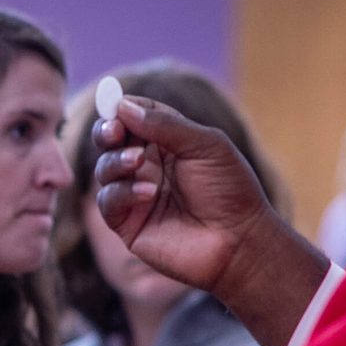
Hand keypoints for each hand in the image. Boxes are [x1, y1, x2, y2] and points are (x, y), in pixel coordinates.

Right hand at [91, 97, 276, 296]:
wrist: (240, 241)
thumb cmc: (230, 190)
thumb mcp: (205, 145)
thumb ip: (165, 124)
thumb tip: (122, 105)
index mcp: (167, 143)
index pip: (133, 117)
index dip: (121, 109)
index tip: (116, 104)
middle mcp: (148, 167)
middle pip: (111, 140)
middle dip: (107, 132)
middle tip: (114, 131)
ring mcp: (136, 196)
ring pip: (104, 169)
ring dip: (116, 161)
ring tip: (137, 161)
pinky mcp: (129, 225)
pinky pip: (109, 202)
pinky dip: (122, 192)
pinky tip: (148, 192)